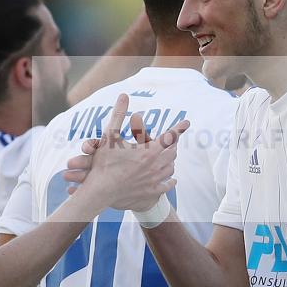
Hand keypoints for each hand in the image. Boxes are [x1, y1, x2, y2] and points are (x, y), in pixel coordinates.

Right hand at [64, 93, 189, 210]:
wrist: (100, 191)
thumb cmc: (104, 162)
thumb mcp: (110, 135)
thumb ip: (119, 114)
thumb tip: (124, 95)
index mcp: (149, 150)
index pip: (169, 136)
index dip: (179, 128)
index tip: (186, 122)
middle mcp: (155, 165)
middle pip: (172, 152)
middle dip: (172, 145)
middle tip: (170, 141)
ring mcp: (154, 179)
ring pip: (171, 168)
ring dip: (170, 161)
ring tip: (169, 157)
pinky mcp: (152, 191)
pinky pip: (168, 185)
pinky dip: (171, 180)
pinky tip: (171, 179)